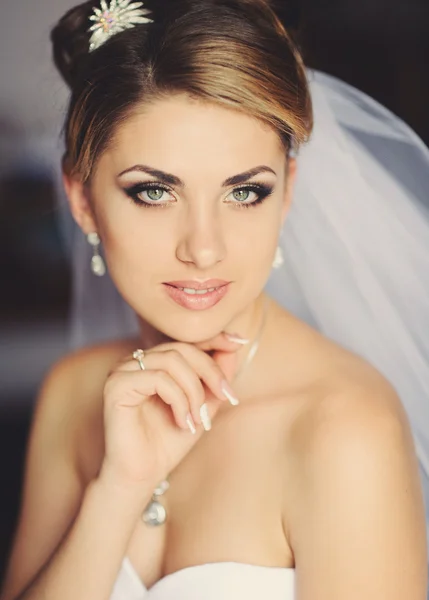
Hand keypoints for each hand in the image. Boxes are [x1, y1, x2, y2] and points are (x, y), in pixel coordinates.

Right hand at [98, 332, 243, 491]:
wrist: (144, 474)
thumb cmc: (169, 440)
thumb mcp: (203, 402)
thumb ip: (215, 375)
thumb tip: (233, 344)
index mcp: (152, 361)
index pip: (185, 340)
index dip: (213, 339)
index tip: (238, 342)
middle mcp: (134, 361)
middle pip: (181, 348)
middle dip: (210, 372)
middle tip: (225, 397)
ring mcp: (122, 371)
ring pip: (172, 361)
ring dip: (194, 391)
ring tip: (198, 418)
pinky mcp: (116, 385)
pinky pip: (158, 378)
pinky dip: (178, 400)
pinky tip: (182, 421)